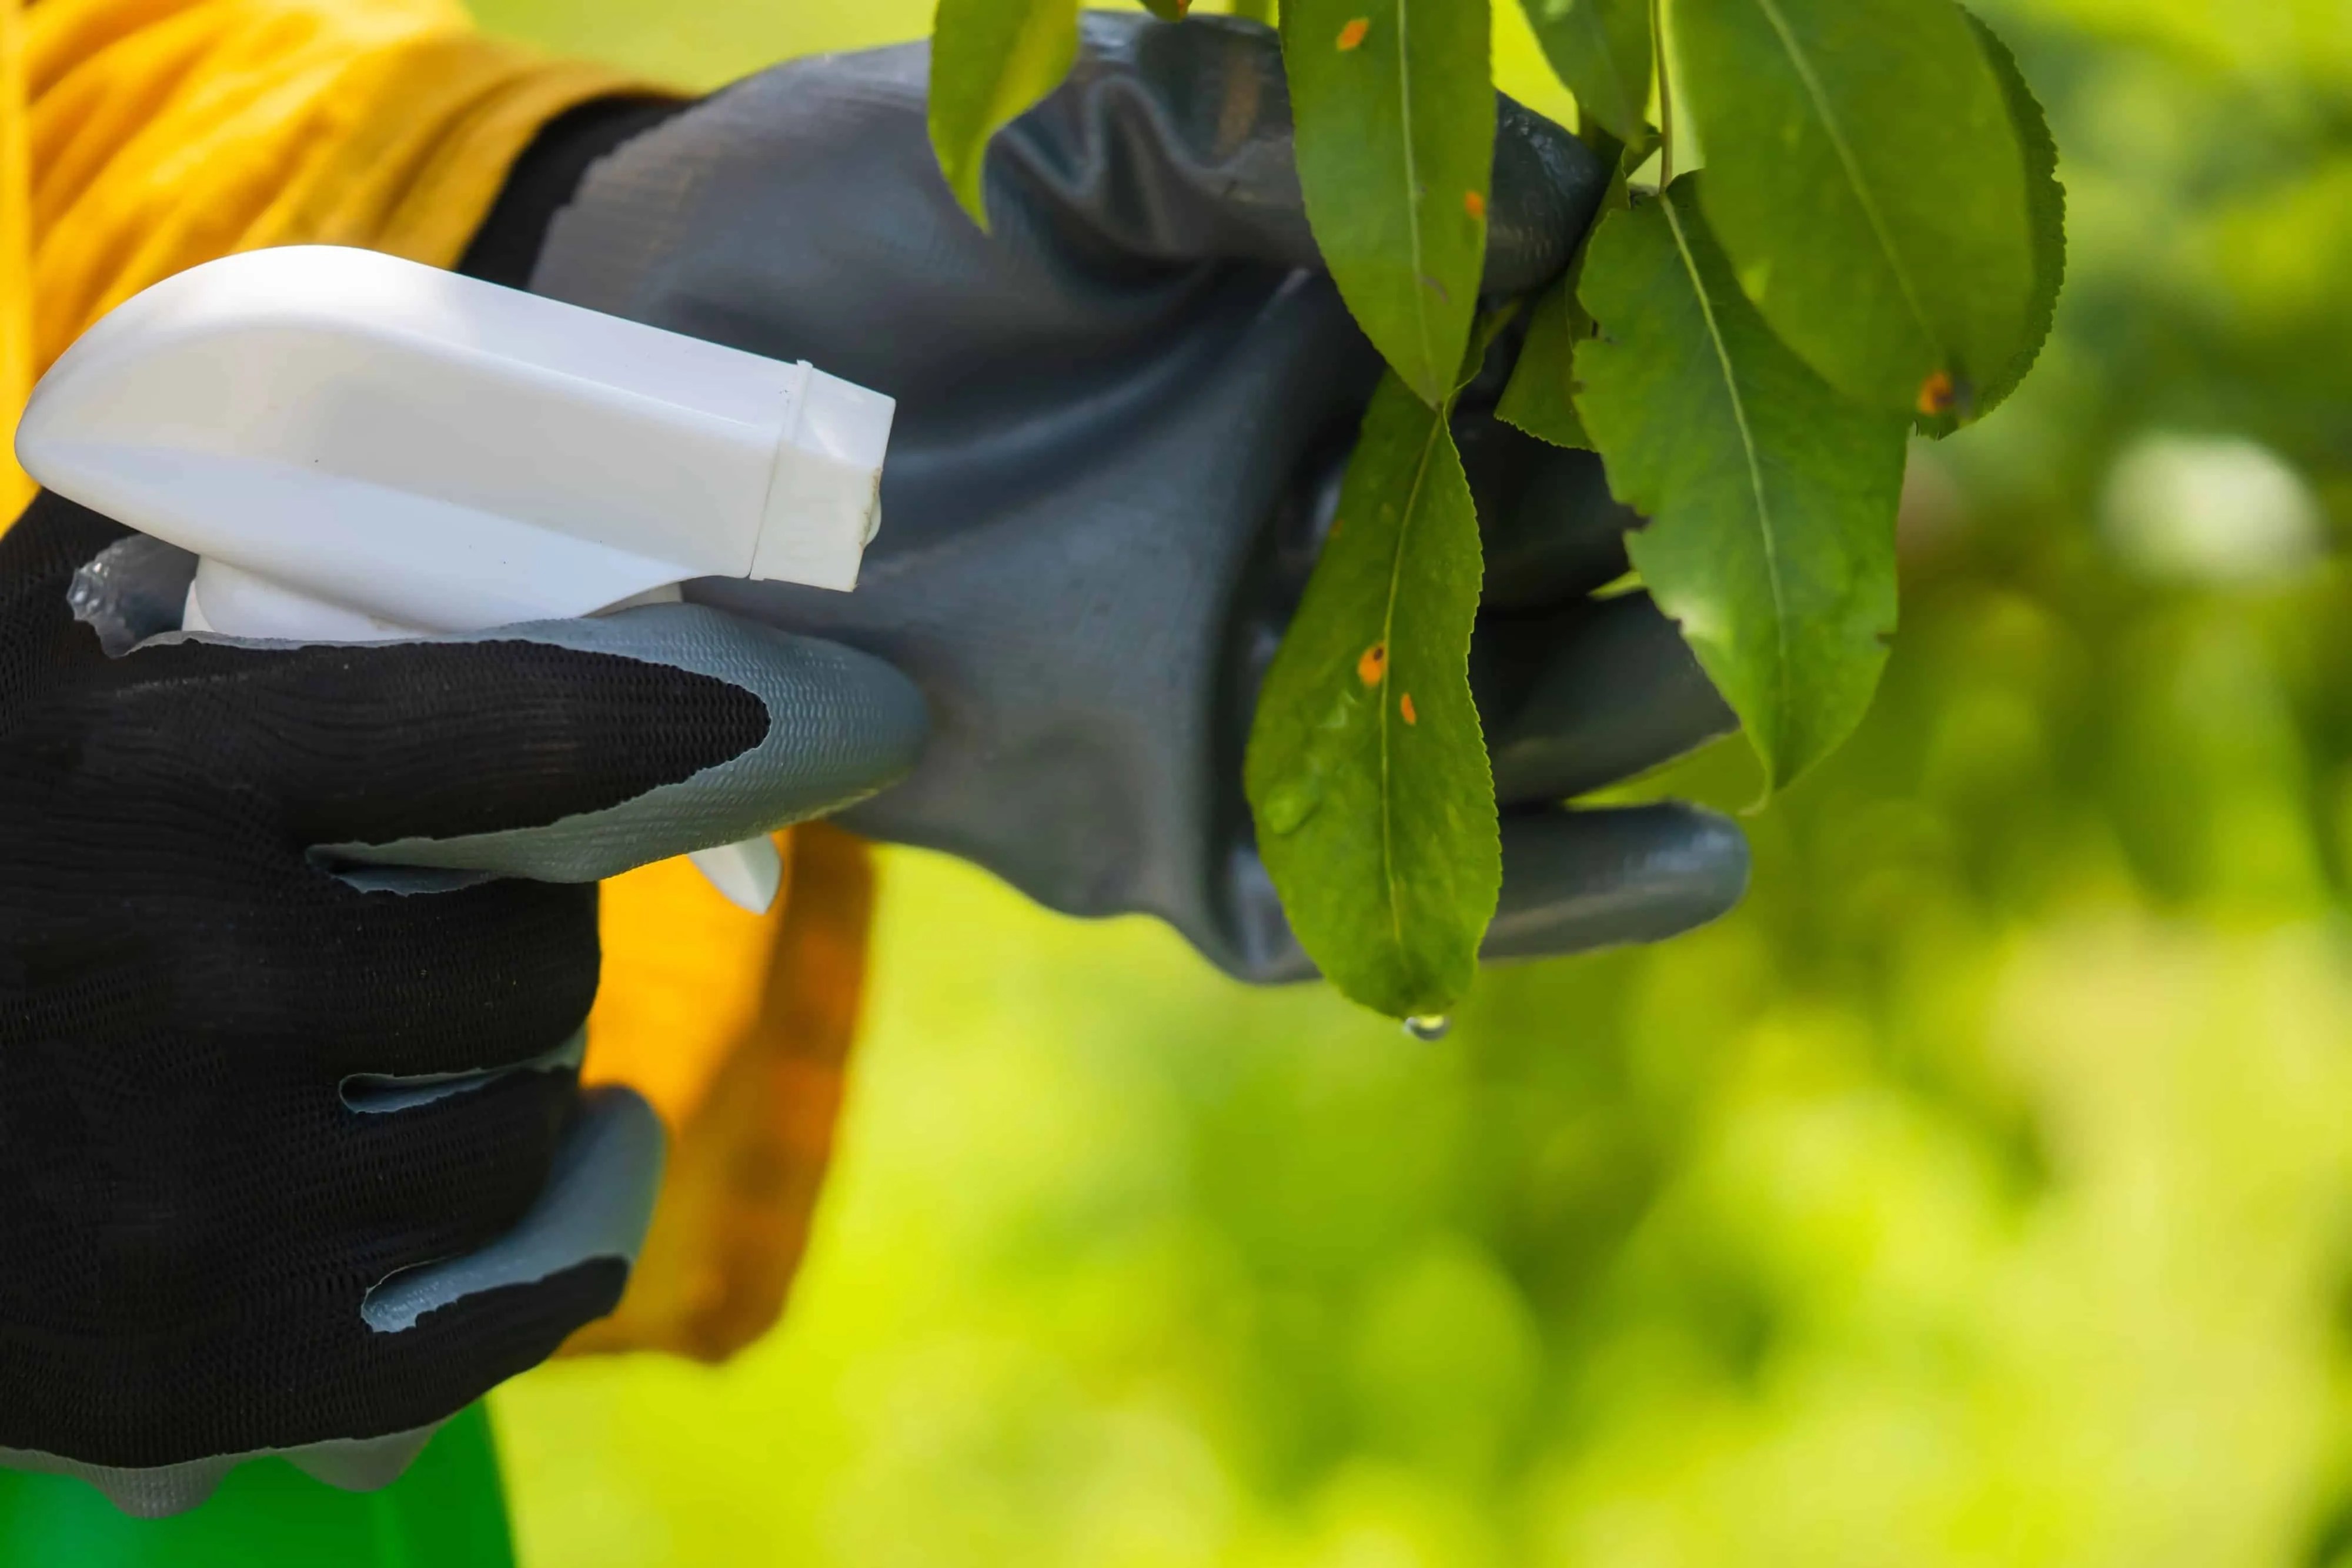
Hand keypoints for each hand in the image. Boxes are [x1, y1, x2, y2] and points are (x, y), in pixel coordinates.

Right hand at [0, 493, 922, 1512]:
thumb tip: (461, 433)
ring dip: (513, 1073)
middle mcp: (176, 991)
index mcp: (144, 780)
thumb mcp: (24, 661)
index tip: (840, 709)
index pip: (515, 732)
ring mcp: (187, 1204)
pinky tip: (590, 1166)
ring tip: (414, 1038)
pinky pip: (503, 1303)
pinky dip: (573, 1226)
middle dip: (529, 926)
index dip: (697, 711)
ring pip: (525, 1122)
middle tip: (457, 910)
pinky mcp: (195, 1363)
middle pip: (537, 959)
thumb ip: (195, 549)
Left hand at [530, 12, 1746, 983]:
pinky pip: (1371, 902)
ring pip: (1510, 738)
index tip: (1786, 366)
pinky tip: (1688, 866)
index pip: (1570, 376)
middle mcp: (1332, 527)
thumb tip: (1571, 195)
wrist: (653, 388)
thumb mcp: (1074, 136)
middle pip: (1575, 567)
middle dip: (1684, 563)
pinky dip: (1525, 905)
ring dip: (1637, 722)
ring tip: (1757, 698)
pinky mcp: (1181, 829)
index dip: (1680, 379)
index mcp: (1341, 358)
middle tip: (1786, 546)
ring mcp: (1263, 690)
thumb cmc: (859, 224)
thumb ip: (1284, 140)